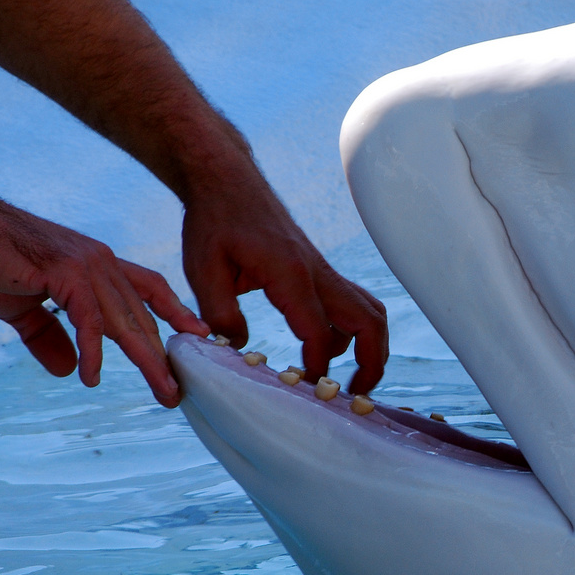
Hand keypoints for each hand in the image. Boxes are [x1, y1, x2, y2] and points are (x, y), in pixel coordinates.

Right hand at [0, 194, 210, 406]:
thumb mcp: (23, 310)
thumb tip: (68, 371)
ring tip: (162, 391)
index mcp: (97, 266)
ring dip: (146, 360)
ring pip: (126, 321)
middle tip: (177, 392)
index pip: (149, 290)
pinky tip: (93, 376)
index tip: (198, 338)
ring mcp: (86, 266)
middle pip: (143, 316)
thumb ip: (48, 339)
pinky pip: (88, 319)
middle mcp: (101, 263)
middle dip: (163, 356)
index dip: (175, 314)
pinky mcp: (63, 273)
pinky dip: (93, 349)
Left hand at [181, 179, 388, 394]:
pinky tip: (332, 348)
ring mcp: (323, 270)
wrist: (226, 180)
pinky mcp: (319, 270)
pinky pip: (353, 302)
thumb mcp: (203, 270)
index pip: (319, 331)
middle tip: (355, 394)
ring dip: (371, 346)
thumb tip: (239, 352)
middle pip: (369, 321)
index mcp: (291, 274)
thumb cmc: (213, 220)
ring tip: (352, 378)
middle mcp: (317, 272)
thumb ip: (220, 315)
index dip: (319, 366)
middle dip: (371, 362)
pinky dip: (355, 330)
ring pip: (369, 311)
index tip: (308, 389)